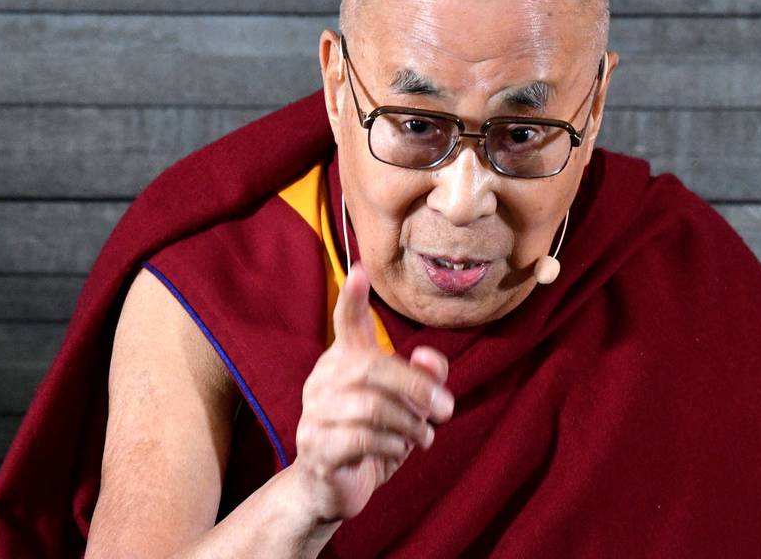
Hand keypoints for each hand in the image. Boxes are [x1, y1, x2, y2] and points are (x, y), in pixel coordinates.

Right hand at [289, 263, 453, 522]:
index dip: (352, 299)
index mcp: (345, 360)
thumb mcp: (406, 406)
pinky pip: (360, 439)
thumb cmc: (373, 437)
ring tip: (423, 435)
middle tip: (446, 409)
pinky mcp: (316, 447)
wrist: (332, 488)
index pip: (346, 323)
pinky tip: (401, 448)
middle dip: (417, 387)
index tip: (360, 271)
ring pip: (371, 407)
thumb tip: (430, 359)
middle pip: (372, 368)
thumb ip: (424, 377)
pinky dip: (392, 444)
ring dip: (410, 423)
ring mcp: (314, 413)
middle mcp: (324, 380)